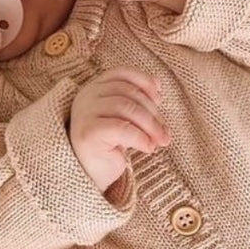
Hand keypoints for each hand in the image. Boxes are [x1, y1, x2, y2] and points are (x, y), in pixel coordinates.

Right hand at [69, 67, 169, 191]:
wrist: (90, 175)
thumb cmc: (109, 145)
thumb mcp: (124, 118)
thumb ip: (136, 100)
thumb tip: (158, 84)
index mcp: (93, 89)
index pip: (121, 73)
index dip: (144, 81)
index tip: (159, 98)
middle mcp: (86, 97)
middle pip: (127, 93)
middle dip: (153, 112)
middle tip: (165, 133)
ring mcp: (84, 114)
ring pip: (126, 108)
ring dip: (150, 125)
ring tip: (160, 142)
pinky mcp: (88, 133)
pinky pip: (121, 128)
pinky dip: (140, 138)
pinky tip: (148, 148)